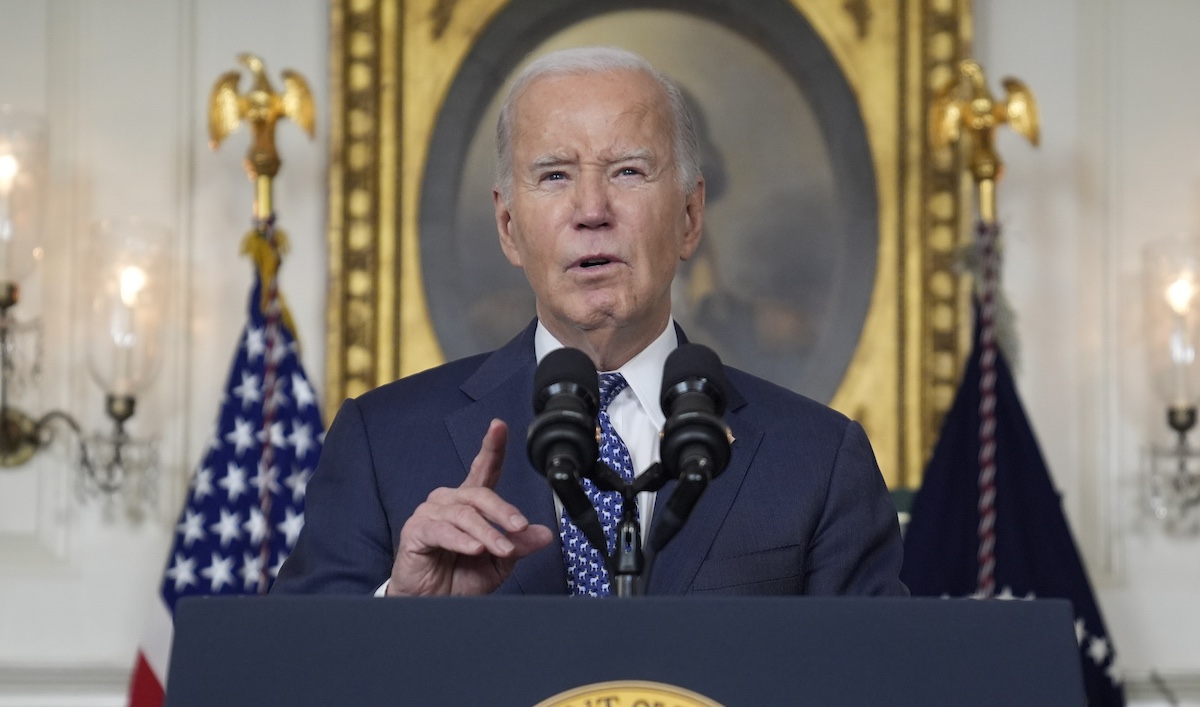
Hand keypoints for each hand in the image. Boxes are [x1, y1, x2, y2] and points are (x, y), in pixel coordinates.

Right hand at [387, 419, 553, 595]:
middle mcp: (450, 501)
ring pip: (465, 514)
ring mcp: (430, 514)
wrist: (434, 603)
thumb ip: (519, 545)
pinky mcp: (416, 531)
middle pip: (480, 494)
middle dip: (504, 512)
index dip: (491, 446)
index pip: (484, 469)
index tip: (499, 426)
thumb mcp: (499, 561)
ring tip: (502, 550)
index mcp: (470, 503)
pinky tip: (474, 548)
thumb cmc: (461, 577)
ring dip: (487, 533)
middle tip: (520, 528)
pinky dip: (461, 540)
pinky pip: (442, 530)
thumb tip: (545, 534)